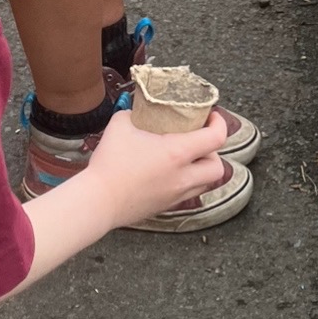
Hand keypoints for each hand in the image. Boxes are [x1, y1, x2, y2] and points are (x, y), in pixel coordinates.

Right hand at [77, 108, 230, 227]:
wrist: (99, 200)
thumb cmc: (110, 165)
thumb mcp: (120, 125)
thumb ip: (132, 114)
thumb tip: (137, 112)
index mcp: (177, 153)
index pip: (216, 138)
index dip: (219, 123)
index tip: (211, 116)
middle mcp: (183, 177)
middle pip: (218, 167)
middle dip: (212, 152)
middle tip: (198, 141)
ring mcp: (176, 195)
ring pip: (206, 183)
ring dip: (201, 169)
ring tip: (186, 159)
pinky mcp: (166, 206)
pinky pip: (188, 194)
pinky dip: (186, 182)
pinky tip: (168, 174)